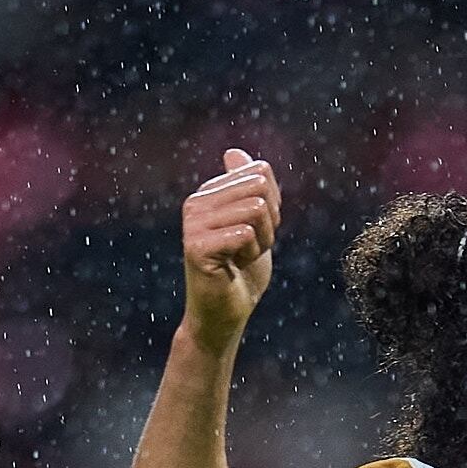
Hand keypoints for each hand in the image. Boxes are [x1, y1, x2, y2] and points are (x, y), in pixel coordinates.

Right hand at [180, 147, 278, 350]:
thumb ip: (247, 189)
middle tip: (251, 247)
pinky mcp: (196, 246)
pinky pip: (245, 233)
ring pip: (256, 209)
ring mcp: (193, 223)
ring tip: (242, 257)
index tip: (256, 231)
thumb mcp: (253, 224)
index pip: (261, 173)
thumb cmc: (241, 273)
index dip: (273, 205)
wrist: (225, 314)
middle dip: (270, 222)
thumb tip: (234, 152)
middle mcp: (196, 202)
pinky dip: (251, 254)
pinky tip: (234, 267)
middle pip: (260, 187)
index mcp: (209, 193)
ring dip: (262, 240)